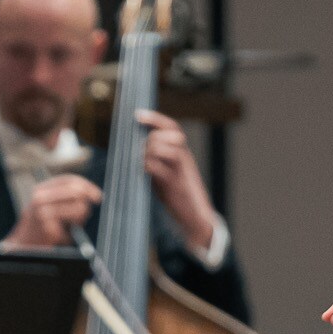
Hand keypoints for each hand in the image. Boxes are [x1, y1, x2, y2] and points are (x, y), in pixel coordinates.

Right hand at [4, 174, 99, 251]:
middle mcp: (40, 198)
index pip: (69, 180)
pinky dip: (68, 236)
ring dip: (79, 221)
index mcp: (41, 190)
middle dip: (87, 202)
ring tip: (68, 228)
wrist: (20, 247)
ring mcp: (43, 213)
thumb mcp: (46, 206)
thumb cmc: (37, 228)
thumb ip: (63, 197)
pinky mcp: (48, 228)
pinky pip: (71, 230)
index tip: (97, 195)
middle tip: (87, 214)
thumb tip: (90, 193)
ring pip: (79, 209)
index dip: (86, 186)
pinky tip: (57, 239)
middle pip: (76, 192)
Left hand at [138, 108, 217, 254]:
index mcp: (183, 153)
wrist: (196, 218)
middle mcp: (184, 158)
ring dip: (149, 151)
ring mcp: (181, 171)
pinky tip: (142, 171)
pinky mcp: (175, 186)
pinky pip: (158, 168)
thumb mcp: (166, 173)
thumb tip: (137, 148)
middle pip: (169, 134)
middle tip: (141, 151)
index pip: (172, 127)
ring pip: (165, 148)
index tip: (137, 114)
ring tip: (142, 161)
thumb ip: (156, 159)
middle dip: (151, 139)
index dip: (155, 118)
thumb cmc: (178, 196)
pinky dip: (147, 166)